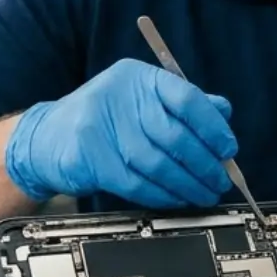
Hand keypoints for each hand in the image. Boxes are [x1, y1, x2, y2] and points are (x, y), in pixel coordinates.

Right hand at [5, 59, 236, 207]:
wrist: (48, 137)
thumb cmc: (104, 118)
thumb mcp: (142, 100)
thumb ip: (182, 104)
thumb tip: (223, 113)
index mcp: (138, 77)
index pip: (186, 97)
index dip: (213, 127)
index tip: (228, 149)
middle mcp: (119, 96)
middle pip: (174, 135)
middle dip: (204, 164)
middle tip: (219, 180)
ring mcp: (101, 126)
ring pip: (157, 163)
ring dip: (187, 185)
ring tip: (203, 194)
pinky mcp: (90, 158)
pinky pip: (137, 183)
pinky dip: (162, 195)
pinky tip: (176, 198)